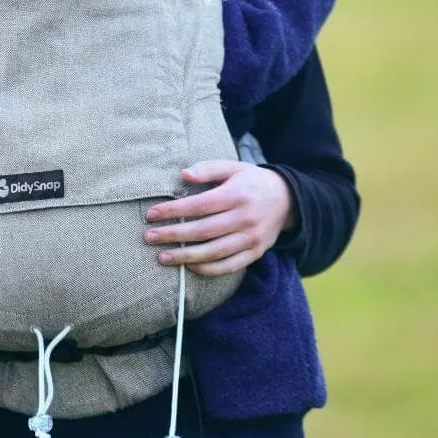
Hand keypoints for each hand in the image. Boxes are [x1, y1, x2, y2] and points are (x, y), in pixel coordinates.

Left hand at [143, 161, 296, 276]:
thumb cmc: (252, 181)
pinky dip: (207, 269)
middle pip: (203, 231)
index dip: (174, 210)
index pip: (199, 205)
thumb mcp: (233, 167)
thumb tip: (183, 174)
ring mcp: (251, 238)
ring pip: (214, 252)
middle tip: (149, 237)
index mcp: (237, 194)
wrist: (288, 200)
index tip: (151, 214)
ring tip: (162, 257)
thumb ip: (208, 169)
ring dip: (185, 256)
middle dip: (173, 235)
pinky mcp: (255, 253)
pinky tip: (188, 266)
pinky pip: (228, 266)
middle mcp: (245, 218)